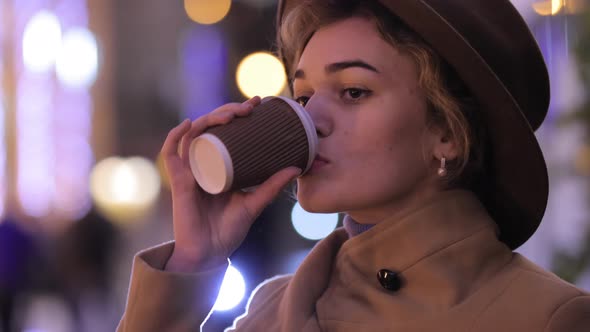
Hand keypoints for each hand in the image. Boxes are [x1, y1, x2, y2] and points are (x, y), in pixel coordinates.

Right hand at [161, 96, 300, 271]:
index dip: (238, 114)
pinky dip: (176, 136)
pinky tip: (188, 123)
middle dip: (228, 111)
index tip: (258, 104)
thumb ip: (272, 186)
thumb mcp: (255, 203)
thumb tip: (297, 167)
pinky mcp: (179, 181)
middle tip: (249, 107)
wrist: (210, 254)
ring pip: (194, 134)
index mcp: (220, 165)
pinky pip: (170, 154)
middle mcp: (203, 163)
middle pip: (211, 127)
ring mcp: (190, 170)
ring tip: (230, 114)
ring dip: (209, 118)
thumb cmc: (229, 230)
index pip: (226, 131)